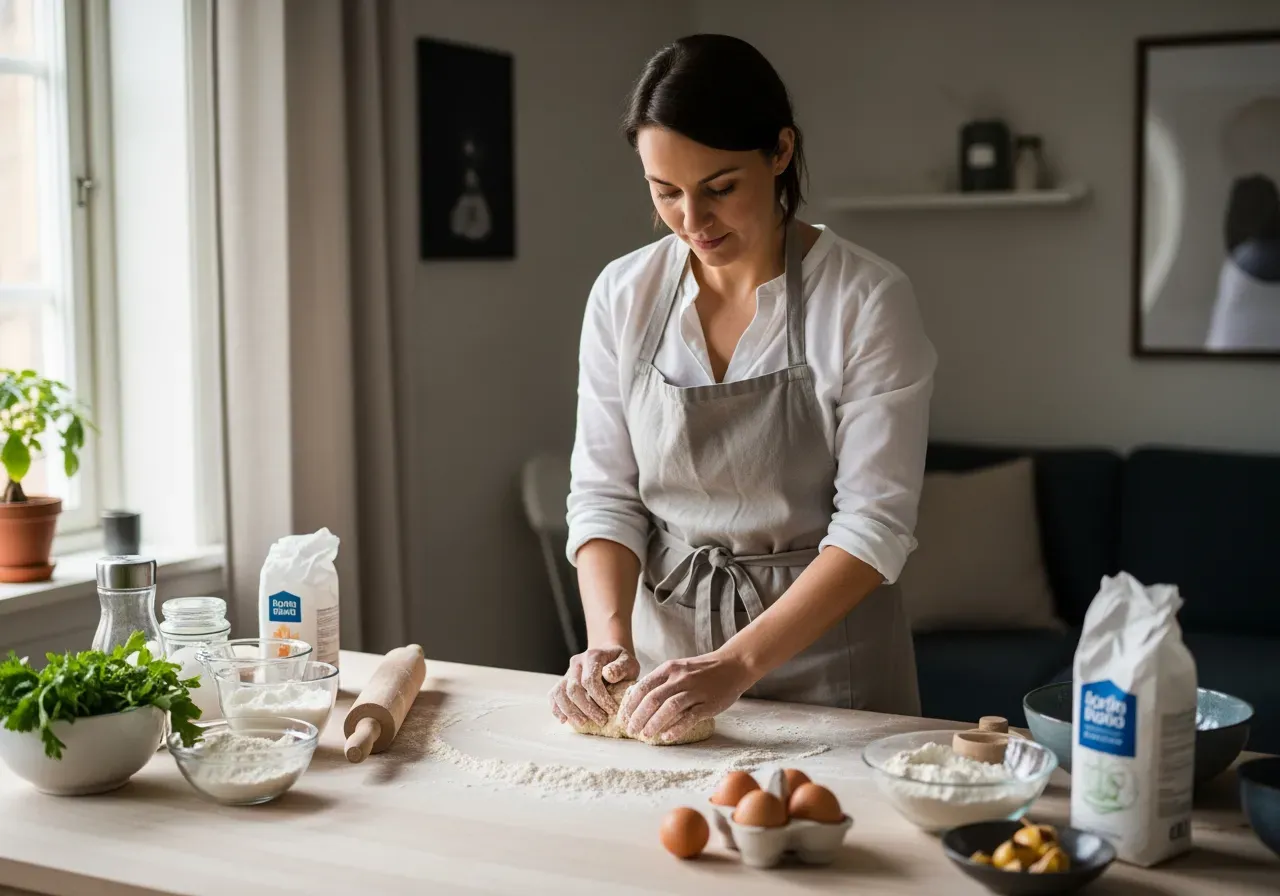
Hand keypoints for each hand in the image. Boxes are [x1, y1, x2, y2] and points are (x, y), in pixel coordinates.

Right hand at [548, 645, 639, 726]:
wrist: (609, 656)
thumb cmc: (620, 663)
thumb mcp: (628, 662)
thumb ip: (621, 667)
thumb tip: (608, 675)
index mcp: (592, 656)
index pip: (590, 680)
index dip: (600, 698)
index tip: (612, 710)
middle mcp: (576, 663)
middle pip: (574, 689)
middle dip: (587, 708)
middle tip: (602, 720)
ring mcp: (568, 672)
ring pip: (560, 693)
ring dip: (571, 711)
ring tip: (583, 723)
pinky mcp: (563, 681)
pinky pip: (553, 695)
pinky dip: (557, 708)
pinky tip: (564, 720)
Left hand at [620, 651, 752, 742]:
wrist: (734, 665)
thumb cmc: (703, 670)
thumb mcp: (679, 668)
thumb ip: (662, 681)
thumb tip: (639, 699)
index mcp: (669, 669)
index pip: (643, 687)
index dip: (631, 704)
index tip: (623, 718)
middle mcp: (680, 678)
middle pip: (653, 699)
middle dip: (638, 717)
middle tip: (631, 731)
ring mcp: (695, 690)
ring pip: (669, 707)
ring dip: (654, 723)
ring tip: (645, 735)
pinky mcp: (708, 704)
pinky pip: (690, 717)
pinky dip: (676, 728)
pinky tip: (667, 737)